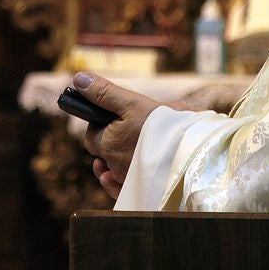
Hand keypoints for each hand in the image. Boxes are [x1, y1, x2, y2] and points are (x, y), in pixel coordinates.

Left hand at [75, 73, 161, 199]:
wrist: (190, 151)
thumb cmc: (161, 125)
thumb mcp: (132, 102)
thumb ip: (104, 93)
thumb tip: (78, 79)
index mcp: (107, 143)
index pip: (92, 135)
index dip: (100, 125)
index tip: (116, 117)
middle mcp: (113, 165)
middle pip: (102, 152)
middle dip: (110, 141)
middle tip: (128, 129)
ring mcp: (126, 180)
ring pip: (113, 169)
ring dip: (117, 159)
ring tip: (131, 147)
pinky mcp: (139, 190)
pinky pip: (120, 190)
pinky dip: (120, 181)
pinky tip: (128, 170)